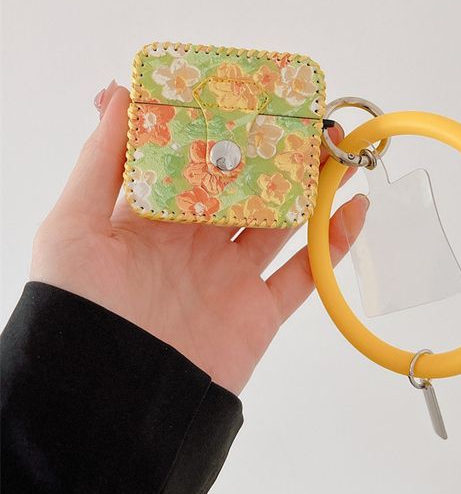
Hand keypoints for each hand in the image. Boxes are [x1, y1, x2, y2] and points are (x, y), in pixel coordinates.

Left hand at [30, 81, 367, 394]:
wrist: (114, 401)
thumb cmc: (81, 310)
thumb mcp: (74, 226)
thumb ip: (100, 161)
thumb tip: (119, 92)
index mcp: (156, 217)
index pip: (199, 161)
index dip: (227, 130)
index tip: (256, 97)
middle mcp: (196, 242)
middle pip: (249, 187)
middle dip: (280, 154)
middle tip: (311, 121)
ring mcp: (231, 276)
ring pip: (283, 222)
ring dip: (314, 188)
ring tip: (342, 152)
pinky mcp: (259, 312)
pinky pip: (306, 274)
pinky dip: (333, 244)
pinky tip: (354, 210)